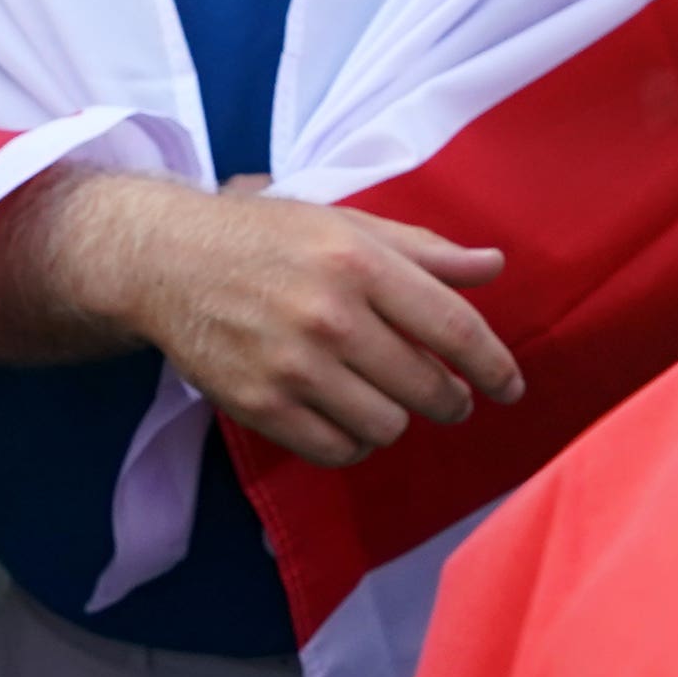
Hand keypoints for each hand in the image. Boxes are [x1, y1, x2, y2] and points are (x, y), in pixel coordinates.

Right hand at [79, 174, 520, 468]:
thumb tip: (494, 268)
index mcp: (358, 263)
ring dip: (396, 420)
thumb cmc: (265, 238)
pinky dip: (353, 443)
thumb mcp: (345, 225)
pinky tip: (347, 420)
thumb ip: (423, 251)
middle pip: (426, 388)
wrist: (166, 262)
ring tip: (383, 400)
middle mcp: (329, 316)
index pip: (453, 329)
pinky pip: (336, 450)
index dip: (494, 366)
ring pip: (386, 427)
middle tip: (445, 396)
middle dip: (449, 399)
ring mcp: (291, 366)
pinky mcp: (259, 405)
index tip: (511, 387)